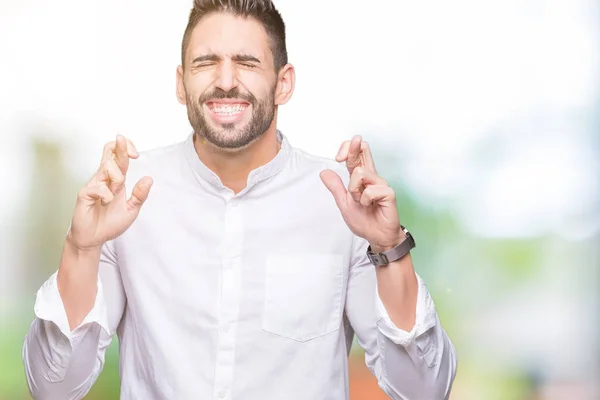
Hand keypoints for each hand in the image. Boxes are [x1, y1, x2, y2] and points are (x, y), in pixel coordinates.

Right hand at [68, 135, 152, 250]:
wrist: (94, 239)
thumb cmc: (109, 223)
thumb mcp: (131, 209)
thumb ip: (139, 195)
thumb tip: (149, 178)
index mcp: (115, 180)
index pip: (118, 157)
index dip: (126, 149)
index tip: (136, 154)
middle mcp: (103, 179)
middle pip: (110, 154)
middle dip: (121, 148)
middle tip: (130, 149)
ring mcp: (93, 185)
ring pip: (106, 168)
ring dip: (117, 178)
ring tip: (115, 193)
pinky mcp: (85, 194)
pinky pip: (98, 187)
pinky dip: (106, 195)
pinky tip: (105, 202)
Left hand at [320, 135, 403, 251]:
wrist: (377, 236)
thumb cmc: (364, 220)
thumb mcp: (344, 203)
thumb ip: (336, 187)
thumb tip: (324, 172)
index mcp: (361, 178)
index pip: (356, 155)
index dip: (347, 149)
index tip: (338, 157)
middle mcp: (372, 177)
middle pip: (364, 151)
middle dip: (353, 147)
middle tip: (347, 149)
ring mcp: (381, 184)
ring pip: (361, 173)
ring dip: (354, 189)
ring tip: (361, 202)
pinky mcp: (388, 193)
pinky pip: (370, 190)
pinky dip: (365, 200)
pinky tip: (371, 206)